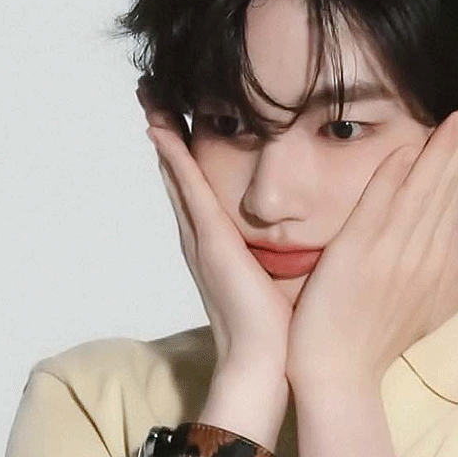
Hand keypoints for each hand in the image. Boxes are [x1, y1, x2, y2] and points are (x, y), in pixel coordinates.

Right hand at [137, 79, 290, 373]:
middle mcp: (202, 237)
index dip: (185, 151)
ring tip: (149, 99)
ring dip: (163, 137)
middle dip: (166, 134)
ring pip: (178, 175)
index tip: (179, 115)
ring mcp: (202, 238)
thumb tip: (307, 232)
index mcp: (219, 244)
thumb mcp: (283, 277)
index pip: (198, 186)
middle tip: (150, 94)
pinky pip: (189, 190)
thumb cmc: (281, 327)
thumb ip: (286, 252)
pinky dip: (174, 160)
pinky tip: (164, 130)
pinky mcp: (211, 242)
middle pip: (178, 173)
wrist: (268, 362)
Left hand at [285, 93, 457, 389]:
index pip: (454, 194)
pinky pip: (380, 207)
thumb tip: (449, 233)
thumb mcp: (420, 296)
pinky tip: (407, 148)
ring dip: (443, 150)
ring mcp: (390, 252)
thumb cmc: (374, 334)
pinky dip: (394, 178)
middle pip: (446, 185)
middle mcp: (419, 252)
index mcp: (433, 258)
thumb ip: (436, 261)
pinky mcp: (359, 255)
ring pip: (423, 189)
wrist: (338, 371)